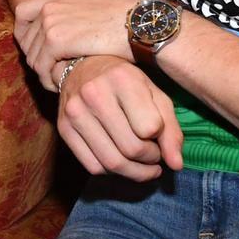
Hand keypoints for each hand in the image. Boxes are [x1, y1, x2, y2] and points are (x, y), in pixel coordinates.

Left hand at [14, 0, 134, 73]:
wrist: (140, 24)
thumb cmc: (125, 19)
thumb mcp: (92, 6)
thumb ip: (72, 13)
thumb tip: (63, 31)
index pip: (23, 12)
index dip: (24, 33)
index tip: (33, 48)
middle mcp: (50, 5)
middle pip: (25, 38)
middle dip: (36, 58)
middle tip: (49, 72)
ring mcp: (51, 22)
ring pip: (32, 55)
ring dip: (43, 71)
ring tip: (57, 80)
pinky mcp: (57, 41)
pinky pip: (41, 66)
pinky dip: (48, 79)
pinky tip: (59, 85)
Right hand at [55, 55, 183, 181]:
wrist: (82, 66)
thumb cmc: (125, 81)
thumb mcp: (154, 94)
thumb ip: (170, 128)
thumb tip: (176, 165)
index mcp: (122, 78)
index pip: (149, 128)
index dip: (161, 138)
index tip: (159, 136)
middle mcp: (94, 93)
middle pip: (131, 149)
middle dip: (150, 159)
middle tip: (154, 155)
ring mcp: (75, 111)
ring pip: (112, 163)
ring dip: (134, 172)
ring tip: (143, 164)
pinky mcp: (63, 128)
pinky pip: (93, 166)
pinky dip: (111, 172)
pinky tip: (120, 160)